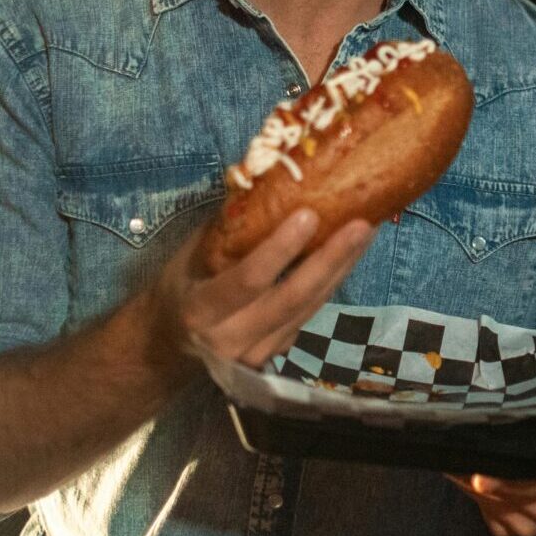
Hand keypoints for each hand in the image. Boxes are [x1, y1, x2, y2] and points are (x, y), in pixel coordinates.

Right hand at [152, 208, 373, 369]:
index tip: (309, 214)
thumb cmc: (180, 287)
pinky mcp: (278, 354)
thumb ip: (227, 230)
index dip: (280, 250)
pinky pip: (309, 314)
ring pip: (308, 308)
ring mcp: (257, 353)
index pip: (247, 281)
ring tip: (366, 232)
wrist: (170, 343)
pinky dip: (331, 282)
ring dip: (341, 269)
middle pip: (291, 299)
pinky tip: (350, 255)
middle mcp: (231, 339)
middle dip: (330, 260)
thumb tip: (267, 181)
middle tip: (361, 225)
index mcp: (201, 311)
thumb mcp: (189, 257)